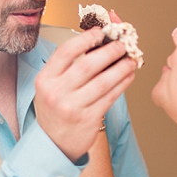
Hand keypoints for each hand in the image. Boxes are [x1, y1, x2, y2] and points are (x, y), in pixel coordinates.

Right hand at [34, 27, 137, 161]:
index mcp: (45, 80)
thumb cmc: (54, 110)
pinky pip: (111, 97)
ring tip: (131, 59)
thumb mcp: (51, 86)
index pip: (65, 52)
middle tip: (122, 44)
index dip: (85, 39)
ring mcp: (73, 108)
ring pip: (103, 81)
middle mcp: (57, 93)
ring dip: (121, 67)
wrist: (53, 144)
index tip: (100, 32)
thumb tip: (96, 41)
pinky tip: (129, 76)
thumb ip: (67, 66)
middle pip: (87, 65)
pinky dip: (123, 84)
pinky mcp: (89, 119)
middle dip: (109, 51)